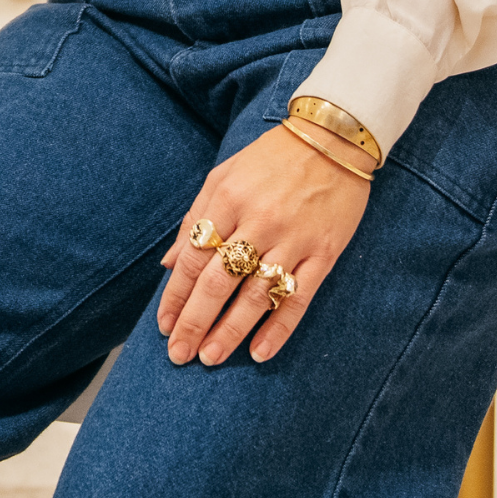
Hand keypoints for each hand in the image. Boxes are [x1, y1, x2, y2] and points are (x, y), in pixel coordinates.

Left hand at [156, 121, 373, 366]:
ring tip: (210, 358)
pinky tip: (259, 352)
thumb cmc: (271, 159)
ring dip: (230, 331)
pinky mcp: (324, 253)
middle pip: (220, 281)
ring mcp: (293, 239)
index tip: (163, 326)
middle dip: (195, 321)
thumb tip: (169, 264)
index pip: (194, 257)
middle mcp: (258, 221)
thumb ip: (196, 218)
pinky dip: (278, 328)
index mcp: (227, 199)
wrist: (333, 139)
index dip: (176, 295)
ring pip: (255, 295)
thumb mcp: (224, 176)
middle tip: (178, 354)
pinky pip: (298, 298)